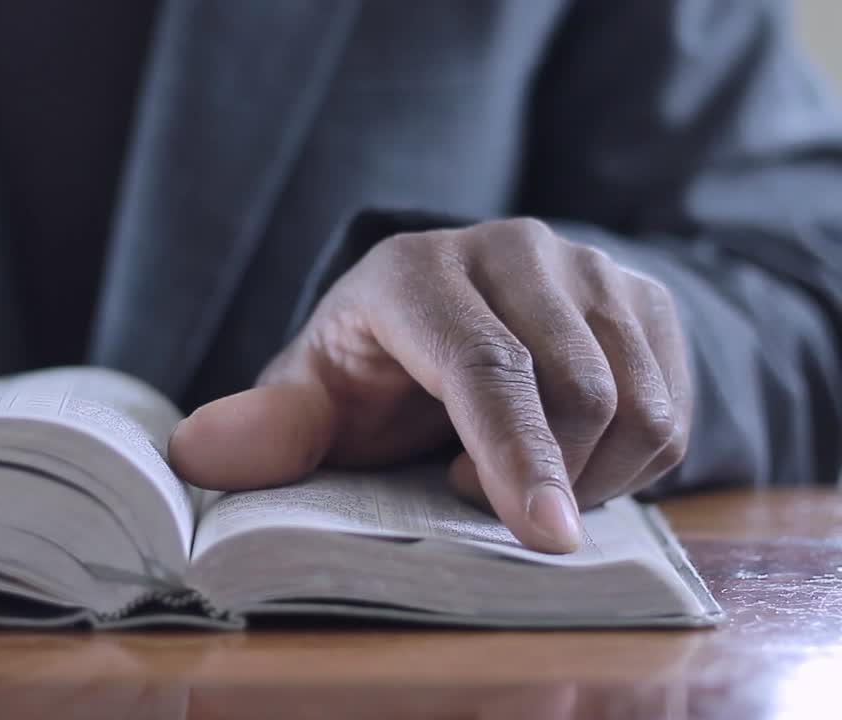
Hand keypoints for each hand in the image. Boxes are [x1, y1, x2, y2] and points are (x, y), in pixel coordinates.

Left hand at [170, 218, 690, 552]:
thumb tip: (192, 454)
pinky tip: (572, 455)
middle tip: (467, 488)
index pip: (483, 366)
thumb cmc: (371, 375)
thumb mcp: (313, 400)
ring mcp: (589, 265)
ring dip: (591, 474)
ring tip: (517, 470)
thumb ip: (267, 428)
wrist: (453, 320)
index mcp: (415, 272)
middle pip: (575, 389)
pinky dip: (633, 462)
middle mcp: (511, 248)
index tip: (545, 536)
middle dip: (544, 476)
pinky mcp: (646, 296)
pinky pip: (674, 406)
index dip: (515, 456)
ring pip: (638, 401)